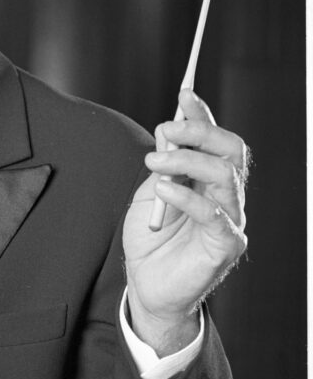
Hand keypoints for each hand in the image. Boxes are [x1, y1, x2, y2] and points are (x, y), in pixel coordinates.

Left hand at [123, 89, 248, 354]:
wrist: (147, 285)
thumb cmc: (152, 238)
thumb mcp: (150, 192)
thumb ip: (163, 165)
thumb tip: (168, 131)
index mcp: (210, 179)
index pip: (217, 139)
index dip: (203, 115)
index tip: (185, 93)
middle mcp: (227, 196)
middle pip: (230, 151)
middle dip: (199, 132)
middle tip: (166, 129)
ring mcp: (230, 220)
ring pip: (225, 176)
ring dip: (187, 161)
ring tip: (153, 162)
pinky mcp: (225, 246)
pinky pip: (215, 215)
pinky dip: (188, 196)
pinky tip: (164, 190)